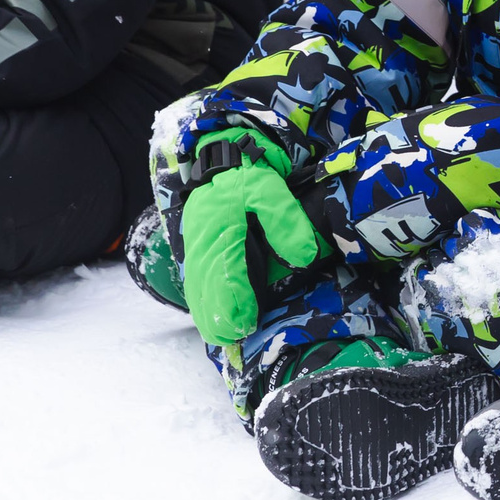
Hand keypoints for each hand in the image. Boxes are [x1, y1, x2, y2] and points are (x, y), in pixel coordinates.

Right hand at [175, 157, 325, 346]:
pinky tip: (215, 322)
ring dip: (209, 316)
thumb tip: (303, 256)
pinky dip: (204, 305)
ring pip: (198, 290)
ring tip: (226, 339)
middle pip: (206, 289)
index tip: (245, 323)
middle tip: (235, 341)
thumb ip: (286, 220)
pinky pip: (198, 284)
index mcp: (219, 229)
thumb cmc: (249, 174)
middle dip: (219, 318)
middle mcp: (202, 243)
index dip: (233, 301)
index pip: (224, 273)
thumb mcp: (271, 189)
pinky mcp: (199, 251)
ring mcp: (197, 249)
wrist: (223, 158)